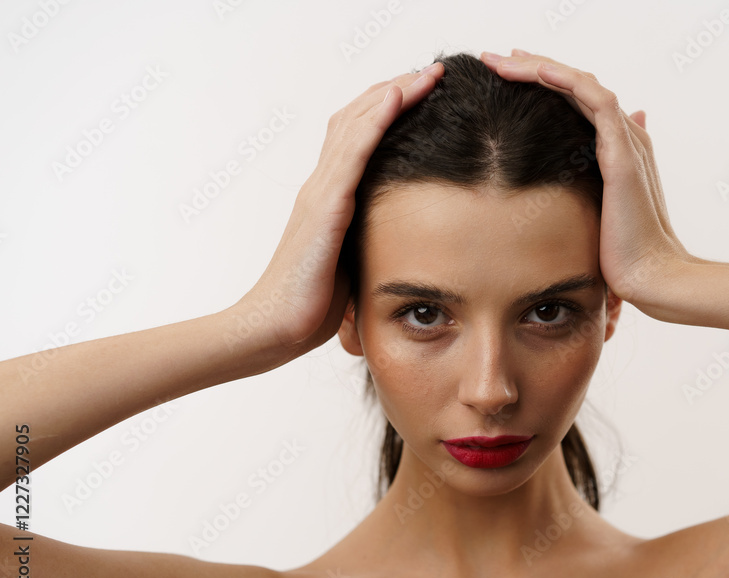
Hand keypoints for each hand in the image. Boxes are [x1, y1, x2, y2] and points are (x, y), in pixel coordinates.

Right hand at [232, 62, 444, 356]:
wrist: (274, 330)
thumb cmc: (311, 307)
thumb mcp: (352, 266)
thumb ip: (371, 244)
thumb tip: (407, 248)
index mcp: (329, 199)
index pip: (358, 138)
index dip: (388, 112)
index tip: (424, 95)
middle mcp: (322, 186)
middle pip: (357, 119)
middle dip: (395, 91)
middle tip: (431, 73)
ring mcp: (320, 193)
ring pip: (356, 125)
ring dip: (392, 94)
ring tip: (426, 75)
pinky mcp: (324, 208)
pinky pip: (352, 153)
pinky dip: (376, 121)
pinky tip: (398, 99)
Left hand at [480, 49, 696, 312]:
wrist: (650, 278)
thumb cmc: (621, 257)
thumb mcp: (592, 217)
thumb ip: (582, 192)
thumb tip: (571, 181)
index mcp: (614, 148)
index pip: (574, 100)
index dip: (540, 83)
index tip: (503, 75)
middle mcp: (622, 136)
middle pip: (574, 85)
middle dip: (532, 68)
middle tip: (493, 59)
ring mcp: (625, 142)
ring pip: (581, 84)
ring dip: (540, 67)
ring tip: (501, 60)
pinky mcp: (623, 155)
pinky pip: (597, 101)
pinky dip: (568, 81)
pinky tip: (539, 71)